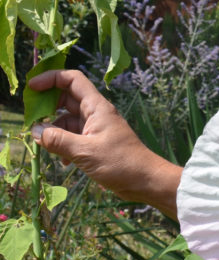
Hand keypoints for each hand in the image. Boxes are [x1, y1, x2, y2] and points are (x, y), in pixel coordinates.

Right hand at [28, 69, 181, 218]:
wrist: (146, 181)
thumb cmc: (121, 163)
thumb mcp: (85, 152)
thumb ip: (58, 140)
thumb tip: (36, 132)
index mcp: (97, 107)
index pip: (73, 80)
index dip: (51, 78)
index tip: (32, 88)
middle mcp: (96, 114)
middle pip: (66, 99)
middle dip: (47, 107)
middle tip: (32, 121)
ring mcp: (96, 128)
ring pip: (67, 120)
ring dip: (54, 131)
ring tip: (45, 146)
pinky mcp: (96, 143)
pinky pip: (74, 137)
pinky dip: (64, 145)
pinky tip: (62, 162)